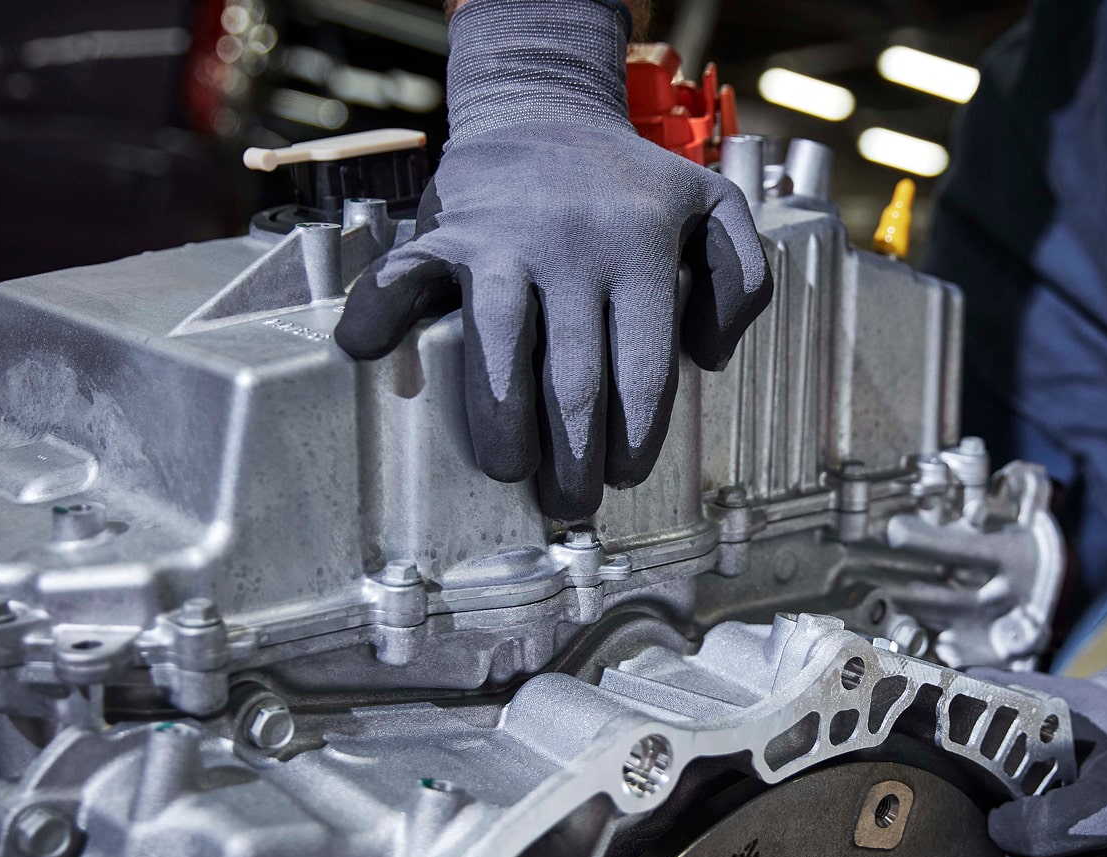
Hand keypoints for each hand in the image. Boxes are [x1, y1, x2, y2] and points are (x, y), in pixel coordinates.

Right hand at [334, 0, 771, 518]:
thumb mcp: (715, 207)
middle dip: (573, 459)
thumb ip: (742, 280)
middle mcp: (574, 250)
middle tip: (569, 501)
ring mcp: (505, 240)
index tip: (624, 476)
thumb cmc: (628, 180)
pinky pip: (407, 273)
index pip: (643, 370)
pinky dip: (379, 311)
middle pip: (574, 383)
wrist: (545, 104)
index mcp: (641, 253)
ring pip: (500, 351)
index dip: (635, 438)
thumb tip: (709, 360)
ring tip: (506, 471)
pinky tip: (364, 350)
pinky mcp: (450, 228)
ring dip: (501, 425)